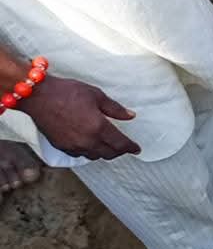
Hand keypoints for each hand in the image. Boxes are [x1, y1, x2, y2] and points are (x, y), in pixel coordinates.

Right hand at [22, 77, 139, 159]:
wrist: (38, 96)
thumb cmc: (67, 92)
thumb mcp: (96, 95)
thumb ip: (114, 108)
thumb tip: (130, 116)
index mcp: (98, 127)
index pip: (120, 144)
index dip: (130, 147)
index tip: (137, 149)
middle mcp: (87, 140)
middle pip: (108, 153)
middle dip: (119, 151)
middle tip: (124, 147)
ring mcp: (73, 145)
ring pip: (94, 156)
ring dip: (103, 152)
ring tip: (108, 146)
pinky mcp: (61, 146)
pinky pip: (79, 154)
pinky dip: (88, 152)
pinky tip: (89, 145)